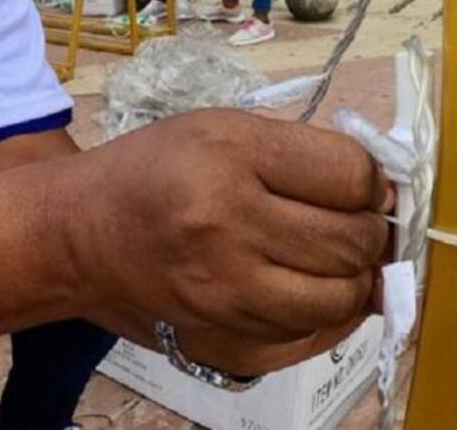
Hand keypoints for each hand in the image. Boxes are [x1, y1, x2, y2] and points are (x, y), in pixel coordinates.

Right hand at [67, 109, 391, 376]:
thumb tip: (377, 191)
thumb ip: (294, 152)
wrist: (80, 232)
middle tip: (344, 222)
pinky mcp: (223, 324)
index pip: (348, 173)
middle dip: (365, 232)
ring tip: (325, 257)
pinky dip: (317, 307)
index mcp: (228, 152)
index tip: (357, 185)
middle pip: (352, 239)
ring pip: (342, 295)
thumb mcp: (215, 131)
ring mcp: (226, 279)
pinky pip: (308, 326)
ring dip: (349, 278)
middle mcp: (227, 216)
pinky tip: (293, 281)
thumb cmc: (150, 170)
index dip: (368, 181)